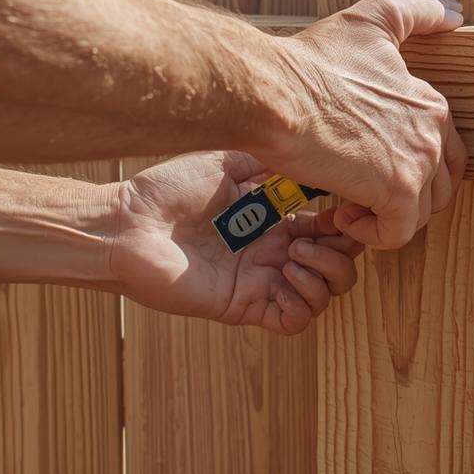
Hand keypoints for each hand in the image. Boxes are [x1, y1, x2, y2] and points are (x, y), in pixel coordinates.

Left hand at [107, 151, 361, 334]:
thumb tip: (311, 153)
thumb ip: (271, 160)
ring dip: (326, 272)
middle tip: (321, 231)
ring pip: (326, 293)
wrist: (128, 224)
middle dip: (344, 247)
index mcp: (272, 220)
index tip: (342, 205)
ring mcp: (261, 281)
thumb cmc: (168, 190)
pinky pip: (295, 320)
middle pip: (339, 261)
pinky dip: (305, 299)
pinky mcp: (245, 306)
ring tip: (294, 253)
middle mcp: (272, 252)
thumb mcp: (227, 162)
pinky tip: (286, 274)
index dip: (345, 219)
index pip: (330, 226)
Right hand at [265, 0, 467, 250]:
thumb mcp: (370, 22)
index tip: (368, 163)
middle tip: (363, 191)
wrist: (277, 95)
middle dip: (402, 195)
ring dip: (382, 215)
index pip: (442, 151)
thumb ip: (416, 13)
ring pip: (418, 213)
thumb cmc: (312, 62)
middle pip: (437, 186)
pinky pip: (398, 234)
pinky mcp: (398, 192)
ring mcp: (419, 163)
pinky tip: (341, 214)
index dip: (406, 164)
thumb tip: (454, 12)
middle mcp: (433, 134)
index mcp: (430, 104)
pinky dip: (372, 234)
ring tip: (347, 203)